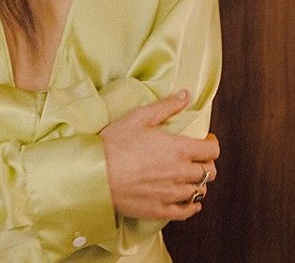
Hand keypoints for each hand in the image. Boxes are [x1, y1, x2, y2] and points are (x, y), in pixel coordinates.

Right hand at [100, 90, 218, 220]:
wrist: (96, 172)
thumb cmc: (116, 142)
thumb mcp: (139, 116)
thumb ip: (166, 106)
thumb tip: (186, 95)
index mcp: (178, 149)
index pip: (211, 151)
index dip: (212, 144)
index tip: (207, 140)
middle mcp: (180, 173)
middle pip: (209, 172)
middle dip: (207, 163)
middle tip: (198, 158)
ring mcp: (171, 194)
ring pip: (199, 191)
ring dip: (198, 183)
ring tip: (190, 176)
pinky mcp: (160, 210)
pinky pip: (186, 212)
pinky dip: (192, 206)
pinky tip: (189, 201)